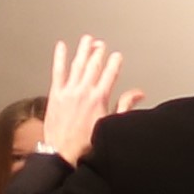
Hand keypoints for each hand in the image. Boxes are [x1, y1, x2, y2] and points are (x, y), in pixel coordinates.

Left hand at [41, 35, 131, 165]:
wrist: (63, 153)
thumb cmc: (86, 143)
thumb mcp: (111, 124)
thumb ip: (125, 105)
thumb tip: (138, 94)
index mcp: (100, 98)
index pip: (110, 74)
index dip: (114, 62)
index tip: (117, 56)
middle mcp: (85, 91)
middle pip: (94, 66)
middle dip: (99, 53)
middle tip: (101, 44)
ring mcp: (69, 91)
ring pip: (78, 65)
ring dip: (83, 50)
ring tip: (87, 40)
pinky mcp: (56, 94)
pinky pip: (58, 71)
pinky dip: (59, 58)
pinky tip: (61, 47)